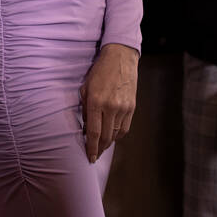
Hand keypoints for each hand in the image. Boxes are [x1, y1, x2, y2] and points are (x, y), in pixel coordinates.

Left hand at [80, 43, 138, 162]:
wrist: (120, 58)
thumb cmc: (99, 72)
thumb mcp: (86, 88)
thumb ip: (85, 108)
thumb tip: (86, 127)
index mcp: (96, 102)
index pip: (93, 132)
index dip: (91, 148)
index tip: (90, 158)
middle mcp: (110, 107)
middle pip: (105, 136)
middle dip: (99, 149)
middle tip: (94, 156)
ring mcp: (123, 108)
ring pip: (115, 134)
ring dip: (108, 143)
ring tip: (102, 146)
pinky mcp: (132, 107)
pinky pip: (125, 128)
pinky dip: (117, 135)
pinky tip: (112, 136)